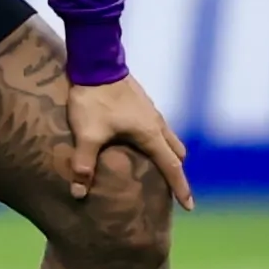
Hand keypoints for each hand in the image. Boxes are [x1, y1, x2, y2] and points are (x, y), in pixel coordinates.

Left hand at [66, 75, 193, 211]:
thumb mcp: (88, 134)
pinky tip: (137, 144)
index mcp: (150, 134)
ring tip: (155, 169)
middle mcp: (156, 124)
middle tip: (170, 190)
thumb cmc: (94, 99)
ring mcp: (150, 111)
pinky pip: (156, 128)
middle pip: (175, 153)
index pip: (172, 167)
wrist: (96, 62)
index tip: (189, 206)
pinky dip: (155, 142)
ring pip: (167, 138)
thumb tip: (78, 193)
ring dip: (166, 155)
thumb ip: (84, 164)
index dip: (180, 188)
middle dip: (175, 172)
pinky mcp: (141, 103)